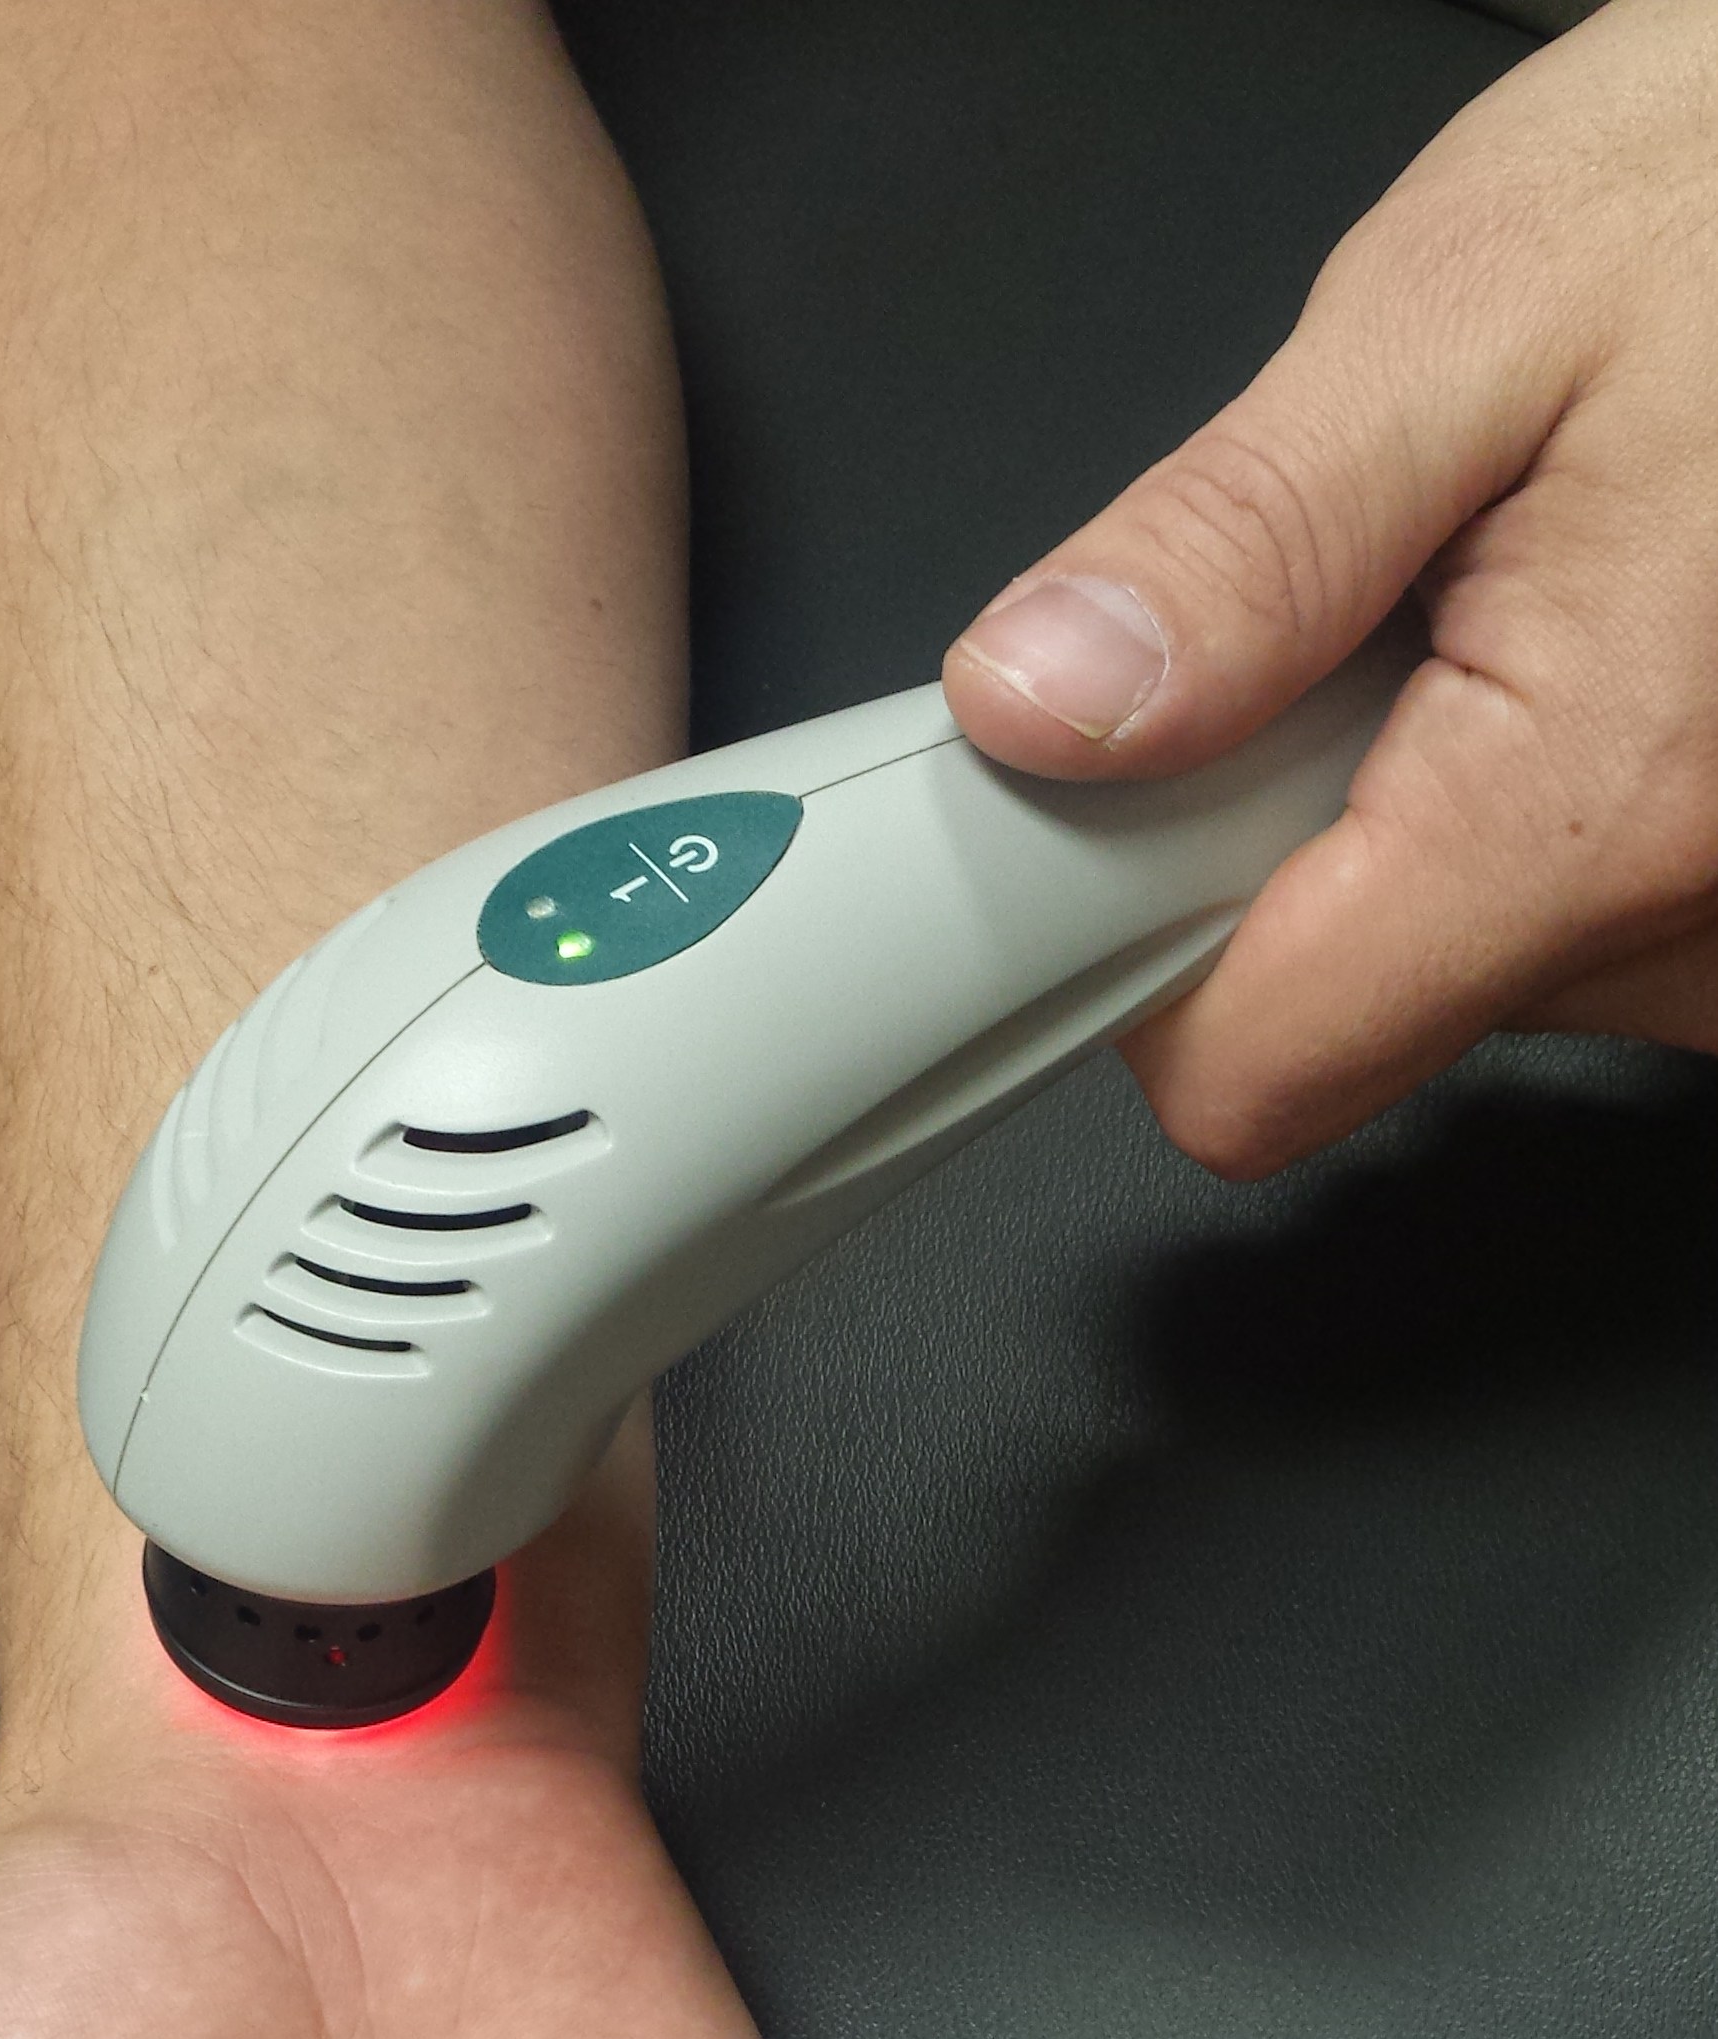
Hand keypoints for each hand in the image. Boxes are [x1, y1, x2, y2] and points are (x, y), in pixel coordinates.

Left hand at [941, 0, 1717, 1172]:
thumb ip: (1241, 539)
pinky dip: (1512, 788)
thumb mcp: (1463, 311)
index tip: (1109, 794)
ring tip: (1504, 582)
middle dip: (1285, 816)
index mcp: (1596, 809)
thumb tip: (1044, 706)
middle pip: (1340, 1009)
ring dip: (1412, 789)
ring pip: (1441, 961)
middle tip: (1367, 598)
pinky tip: (1576, 632)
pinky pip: (1550, 914)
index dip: (1130, 946)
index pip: (1255, 1067)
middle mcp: (1690, 919)